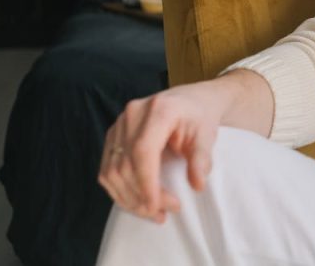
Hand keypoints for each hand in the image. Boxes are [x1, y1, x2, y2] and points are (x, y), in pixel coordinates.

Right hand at [98, 81, 226, 222]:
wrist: (191, 101)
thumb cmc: (199, 116)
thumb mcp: (207, 134)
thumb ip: (201, 158)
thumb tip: (198, 184)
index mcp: (158, 110)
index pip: (142, 151)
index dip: (145, 183)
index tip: (156, 207)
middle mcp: (132, 115)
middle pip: (125, 164)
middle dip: (141, 196)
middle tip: (163, 213)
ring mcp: (119, 124)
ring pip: (111, 171)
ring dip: (128, 198)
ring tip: (152, 212)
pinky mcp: (113, 135)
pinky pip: (107, 169)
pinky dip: (119, 190)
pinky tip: (137, 201)